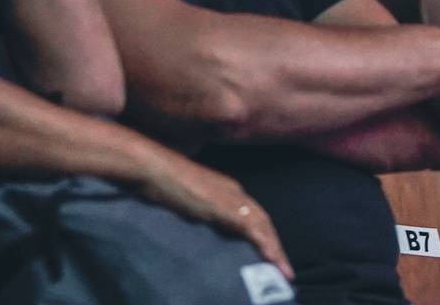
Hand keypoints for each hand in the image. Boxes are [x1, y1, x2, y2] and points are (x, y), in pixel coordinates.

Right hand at [135, 153, 291, 279]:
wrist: (154, 168)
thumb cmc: (163, 181)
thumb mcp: (189, 199)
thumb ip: (201, 210)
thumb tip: (206, 226)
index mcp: (228, 190)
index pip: (255, 215)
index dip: (265, 235)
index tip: (272, 254)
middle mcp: (235, 192)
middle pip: (264, 222)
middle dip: (276, 245)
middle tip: (285, 269)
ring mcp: (230, 198)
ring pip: (262, 226)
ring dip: (275, 250)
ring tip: (284, 271)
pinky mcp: (223, 206)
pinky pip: (250, 227)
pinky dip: (263, 244)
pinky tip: (271, 259)